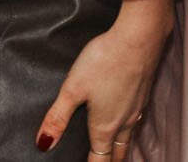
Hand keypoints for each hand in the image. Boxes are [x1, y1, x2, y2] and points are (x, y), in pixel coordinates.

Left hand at [35, 0, 177, 154]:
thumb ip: (57, 117)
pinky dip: (129, 127)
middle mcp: (123, 122)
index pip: (99, 159)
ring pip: (129, 137)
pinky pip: (136, 118)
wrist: (139, 37)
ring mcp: (136, 108)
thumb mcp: (73, 88)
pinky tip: (126, 116)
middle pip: (118, 153)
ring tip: (115, 152)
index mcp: (104, 126)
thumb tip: (43, 143)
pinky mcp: (143, 92)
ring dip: (121, 148)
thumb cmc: (105, 60)